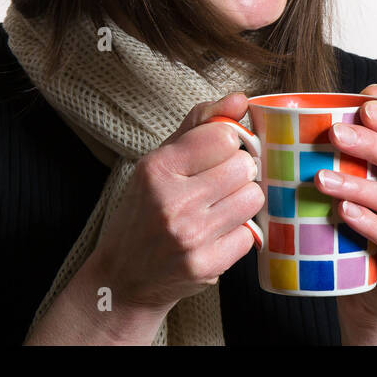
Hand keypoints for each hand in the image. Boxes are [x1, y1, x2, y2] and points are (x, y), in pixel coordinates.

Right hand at [86, 92, 263, 314]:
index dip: (226, 143)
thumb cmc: (143, 211)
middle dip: (237, 172)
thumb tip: (240, 99)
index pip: (224, 136)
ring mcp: (190, 236)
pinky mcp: (206, 266)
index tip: (215, 155)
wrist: (122, 277)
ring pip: (253, 198)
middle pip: (244, 166)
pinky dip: (238, 233)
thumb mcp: (159, 161)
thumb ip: (199, 125)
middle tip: (217, 185)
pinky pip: (250, 235)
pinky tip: (215, 235)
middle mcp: (172, 201)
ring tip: (218, 208)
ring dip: (242, 202)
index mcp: (158, 168)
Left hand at [314, 84, 376, 342]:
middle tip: (333, 135)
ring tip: (322, 179)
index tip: (364, 106)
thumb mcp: (340, 190)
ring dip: (359, 186)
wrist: (362, 295)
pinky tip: (345, 214)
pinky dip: (372, 223)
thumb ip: (334, 155)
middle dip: (369, 144)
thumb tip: (309, 112)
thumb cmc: (349, 235)